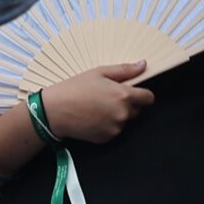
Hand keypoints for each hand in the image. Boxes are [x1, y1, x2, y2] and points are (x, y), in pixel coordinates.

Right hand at [37, 62, 154, 143]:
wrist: (54, 111)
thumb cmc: (75, 88)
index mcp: (124, 95)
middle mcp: (123, 113)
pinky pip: (114, 130)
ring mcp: (116, 128)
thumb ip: (124, 70)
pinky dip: (108, 125)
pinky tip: (93, 118)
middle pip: (137, 110)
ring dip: (117, 115)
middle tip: (108, 98)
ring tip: (98, 108)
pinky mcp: (107, 138)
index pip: (148, 98)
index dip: (143, 94)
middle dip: (127, 104)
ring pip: (125, 121)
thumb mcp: (99, 72)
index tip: (134, 93)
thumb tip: (143, 65)